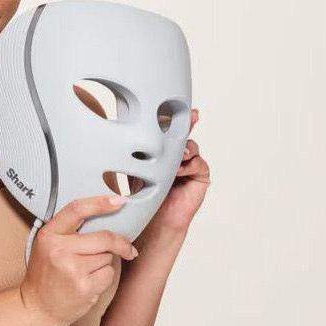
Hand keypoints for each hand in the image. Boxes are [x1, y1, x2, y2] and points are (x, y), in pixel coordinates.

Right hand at [19, 194, 137, 325]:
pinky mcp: (84, 287)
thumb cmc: (46, 273)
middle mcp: (59, 250)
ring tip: (86, 271)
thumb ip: (68, 230)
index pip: (77, 210)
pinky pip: (108, 274)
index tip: (118, 200)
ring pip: (107, 257)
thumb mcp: (47, 244)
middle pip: (103, 237)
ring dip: (104, 262)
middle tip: (128, 248)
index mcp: (49, 234)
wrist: (38, 307)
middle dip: (120, 243)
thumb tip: (103, 216)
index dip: (100, 203)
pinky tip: (89, 282)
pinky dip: (104, 277)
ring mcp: (72, 269)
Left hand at [144, 108, 209, 232]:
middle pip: (184, 133)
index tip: (171, 105)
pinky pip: (199, 163)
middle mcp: (177, 154)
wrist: (155, 219)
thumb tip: (126, 133)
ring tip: (178, 155)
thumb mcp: (137, 166)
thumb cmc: (144, 194)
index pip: (167, 129)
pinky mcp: (200, 175)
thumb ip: (139, 151)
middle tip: (191, 115)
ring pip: (192, 147)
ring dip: (185, 148)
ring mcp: (190, 164)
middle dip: (188, 122)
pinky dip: (190, 165)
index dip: (170, 117)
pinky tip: (180, 170)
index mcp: (162, 149)